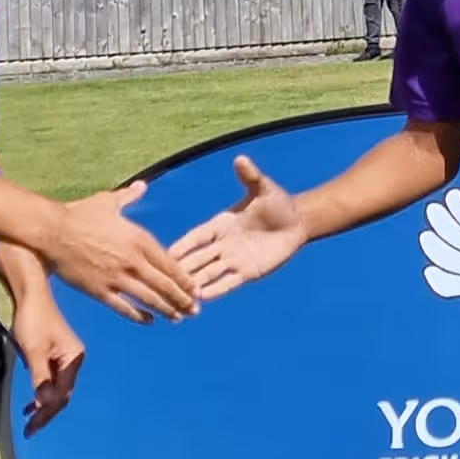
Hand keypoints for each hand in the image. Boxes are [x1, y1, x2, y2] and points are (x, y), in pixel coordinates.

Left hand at [10, 294, 86, 434]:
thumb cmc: (33, 320)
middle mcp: (74, 360)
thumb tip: (46, 402)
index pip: (63, 393)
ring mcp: (66, 358)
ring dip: (44, 405)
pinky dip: (42, 392)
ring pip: (56, 389)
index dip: (47, 412)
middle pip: (62, 394)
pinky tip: (32, 402)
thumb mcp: (33, 350)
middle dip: (47, 413)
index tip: (32, 427)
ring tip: (30, 421)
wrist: (31, 295)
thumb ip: (40, 376)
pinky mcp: (56, 356)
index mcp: (74, 359)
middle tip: (30, 430)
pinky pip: (51, 380)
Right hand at [42, 182, 197, 322]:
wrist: (52, 231)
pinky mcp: (99, 290)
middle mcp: (132, 260)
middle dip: (182, 299)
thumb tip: (142, 185)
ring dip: (166, 310)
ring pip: (148, 299)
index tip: (195, 288)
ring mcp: (116, 277)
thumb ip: (129, 196)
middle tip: (194, 309)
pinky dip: (138, 316)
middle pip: (164, 285)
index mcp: (138, 239)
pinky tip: (149, 320)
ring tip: (177, 318)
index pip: (170, 263)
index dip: (184, 279)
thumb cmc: (80, 213)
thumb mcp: (108, 201)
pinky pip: (124, 307)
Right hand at [171, 156, 308, 300]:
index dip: (183, 245)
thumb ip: (250, 176)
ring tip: (180, 294)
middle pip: (198, 258)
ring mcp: (234, 259)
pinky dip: (216, 290)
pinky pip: (228, 282)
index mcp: (221, 224)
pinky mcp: (248, 271)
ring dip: (195, 282)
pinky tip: (201, 299)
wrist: (297, 222)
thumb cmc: (277, 203)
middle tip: (163, 279)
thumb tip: (241, 159)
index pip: (197, 236)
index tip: (165, 253)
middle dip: (182, 268)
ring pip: (209, 273)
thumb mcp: (263, 188)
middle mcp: (223, 243)